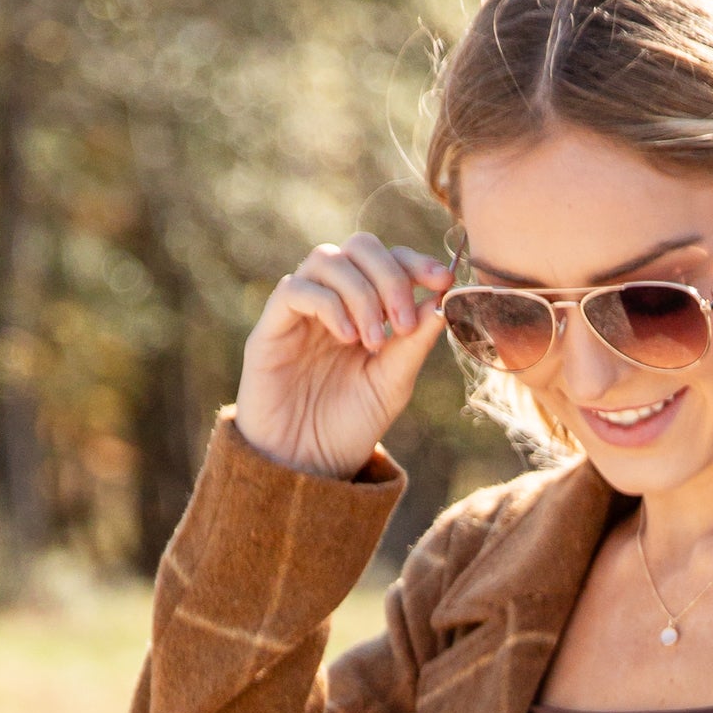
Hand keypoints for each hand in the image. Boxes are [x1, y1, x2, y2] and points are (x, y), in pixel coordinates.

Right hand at [235, 235, 446, 478]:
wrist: (306, 466)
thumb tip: (441, 299)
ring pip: (327, 259)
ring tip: (373, 340)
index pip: (389, 260)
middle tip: (401, 321)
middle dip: (389, 275)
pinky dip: (328, 304)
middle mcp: (333, 301)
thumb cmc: (349, 426)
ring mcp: (301, 310)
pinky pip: (295, 289)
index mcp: (366, 309)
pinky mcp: (271, 327)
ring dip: (361, 293)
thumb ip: (414, 342)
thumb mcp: (393, 383)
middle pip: (359, 246)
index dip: (415, 261)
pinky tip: (347, 338)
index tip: (441, 281)